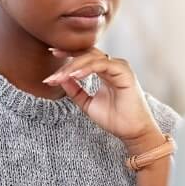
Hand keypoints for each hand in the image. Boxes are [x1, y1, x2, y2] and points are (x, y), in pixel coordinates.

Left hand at [43, 47, 160, 151]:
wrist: (132, 132)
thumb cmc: (115, 119)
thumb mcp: (87, 103)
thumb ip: (75, 91)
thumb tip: (60, 79)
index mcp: (105, 70)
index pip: (84, 56)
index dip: (68, 54)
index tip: (52, 54)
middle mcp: (112, 65)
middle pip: (86, 53)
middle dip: (66, 60)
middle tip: (51, 75)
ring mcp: (119, 67)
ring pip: (92, 57)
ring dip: (73, 66)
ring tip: (59, 78)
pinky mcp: (124, 72)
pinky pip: (102, 64)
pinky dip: (86, 68)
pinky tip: (74, 76)